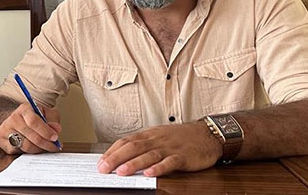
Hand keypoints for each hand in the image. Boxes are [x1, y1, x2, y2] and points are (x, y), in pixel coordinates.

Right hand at [0, 103, 61, 153]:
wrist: (16, 120)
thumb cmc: (33, 117)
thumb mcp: (46, 113)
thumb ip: (53, 120)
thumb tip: (56, 129)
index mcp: (24, 109)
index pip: (33, 121)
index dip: (46, 131)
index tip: (55, 137)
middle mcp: (13, 118)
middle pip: (31, 136)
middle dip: (46, 144)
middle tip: (55, 146)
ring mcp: (5, 130)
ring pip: (25, 146)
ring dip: (39, 149)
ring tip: (47, 148)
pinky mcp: (1, 141)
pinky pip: (18, 152)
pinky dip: (29, 153)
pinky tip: (35, 148)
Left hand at [97, 121, 221, 176]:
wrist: (206, 133)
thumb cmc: (180, 137)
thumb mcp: (158, 136)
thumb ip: (142, 145)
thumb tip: (121, 156)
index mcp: (149, 135)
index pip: (126, 142)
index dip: (112, 152)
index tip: (100, 163)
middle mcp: (156, 140)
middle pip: (133, 147)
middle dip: (116, 158)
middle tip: (103, 169)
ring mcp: (169, 148)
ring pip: (149, 155)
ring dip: (134, 164)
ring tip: (121, 172)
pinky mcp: (183, 157)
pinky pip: (170, 162)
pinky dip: (159, 167)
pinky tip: (151, 173)